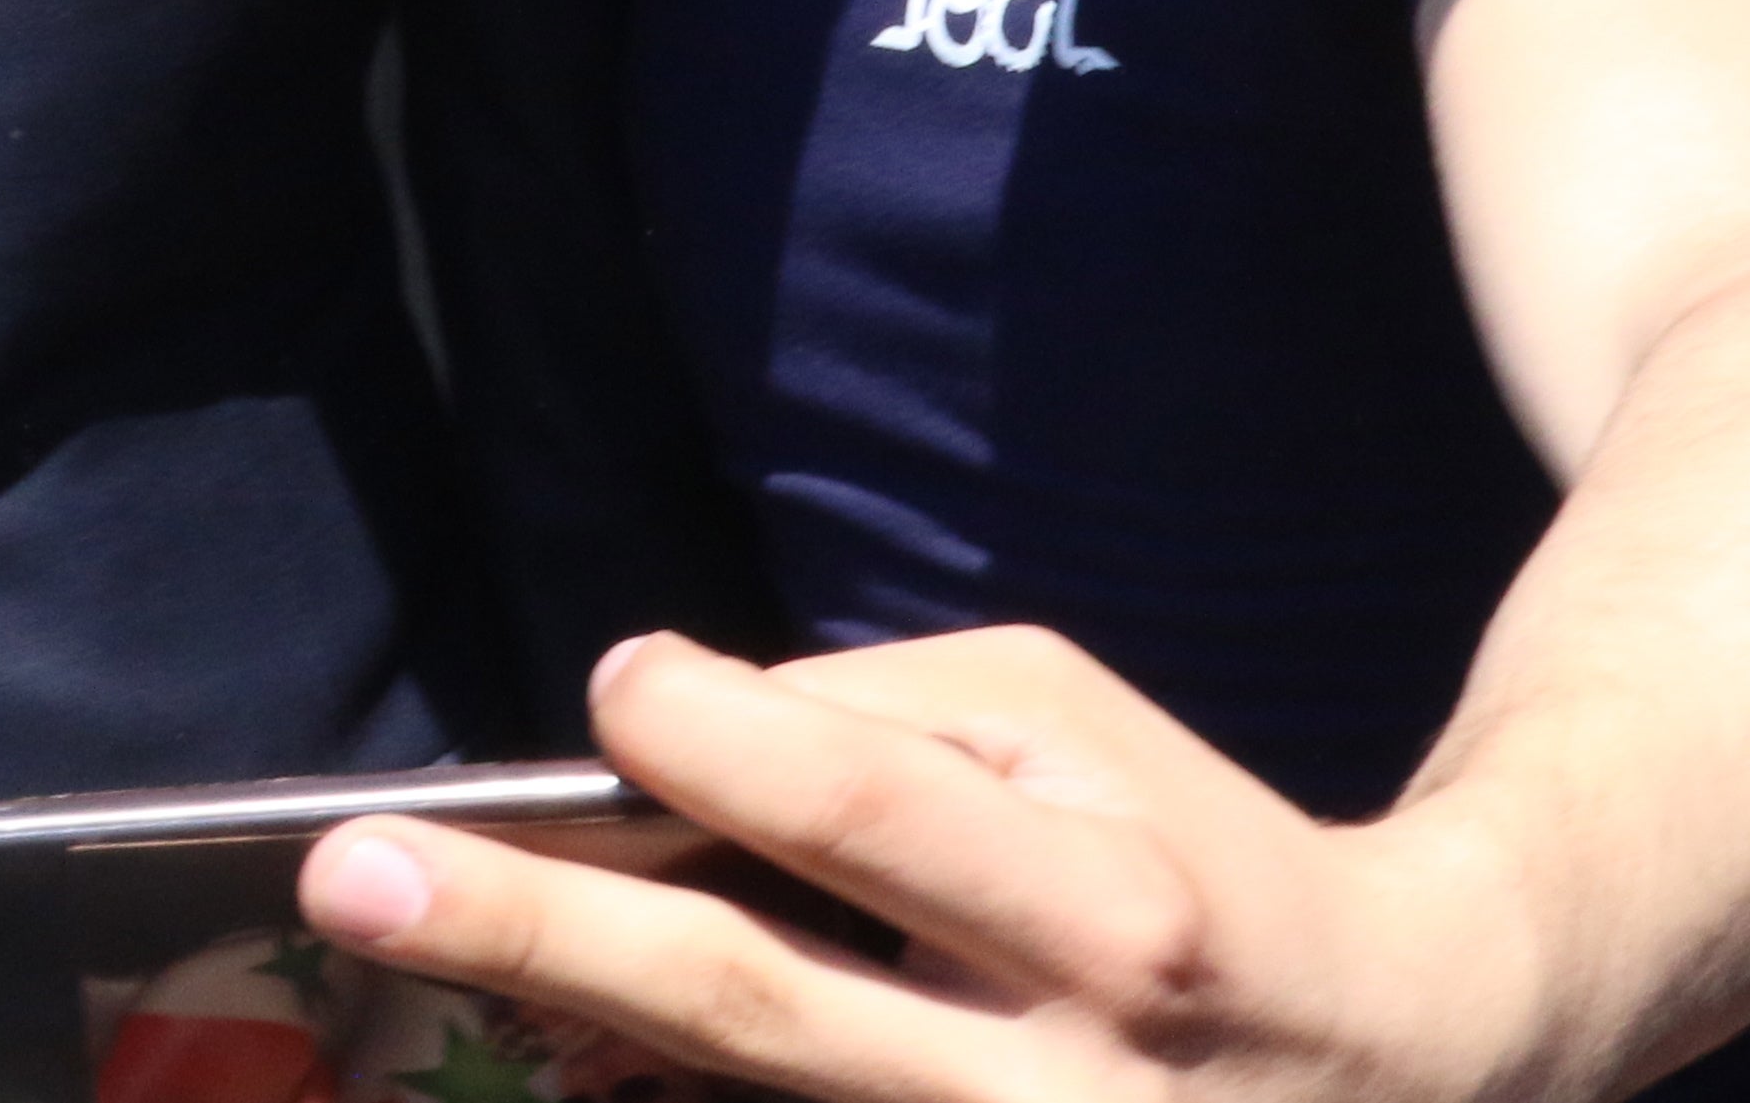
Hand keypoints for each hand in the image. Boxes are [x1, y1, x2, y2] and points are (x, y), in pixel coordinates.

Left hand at [302, 631, 1560, 1102]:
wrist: (1398, 1068)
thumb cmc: (1182, 852)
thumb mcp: (1067, 727)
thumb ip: (876, 722)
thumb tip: (666, 741)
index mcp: (1106, 917)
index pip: (871, 818)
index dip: (727, 744)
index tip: (616, 687)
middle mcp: (1056, 1084)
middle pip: (755, 1006)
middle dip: (537, 935)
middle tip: (351, 876)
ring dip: (568, 1038)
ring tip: (409, 945)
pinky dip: (667, 1098)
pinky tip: (572, 1044)